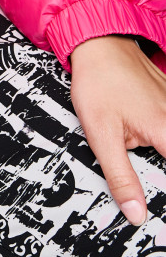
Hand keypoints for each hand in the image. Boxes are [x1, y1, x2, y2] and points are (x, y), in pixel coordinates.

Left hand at [69, 35, 165, 226]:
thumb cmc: (98, 83)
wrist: (98, 44)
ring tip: (132, 138)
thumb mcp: (101, 135)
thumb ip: (120, 177)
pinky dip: (161, 136)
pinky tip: (140, 128)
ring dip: (158, 149)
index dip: (164, 190)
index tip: (159, 204)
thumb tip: (135, 212)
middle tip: (142, 173)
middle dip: (158, 168)